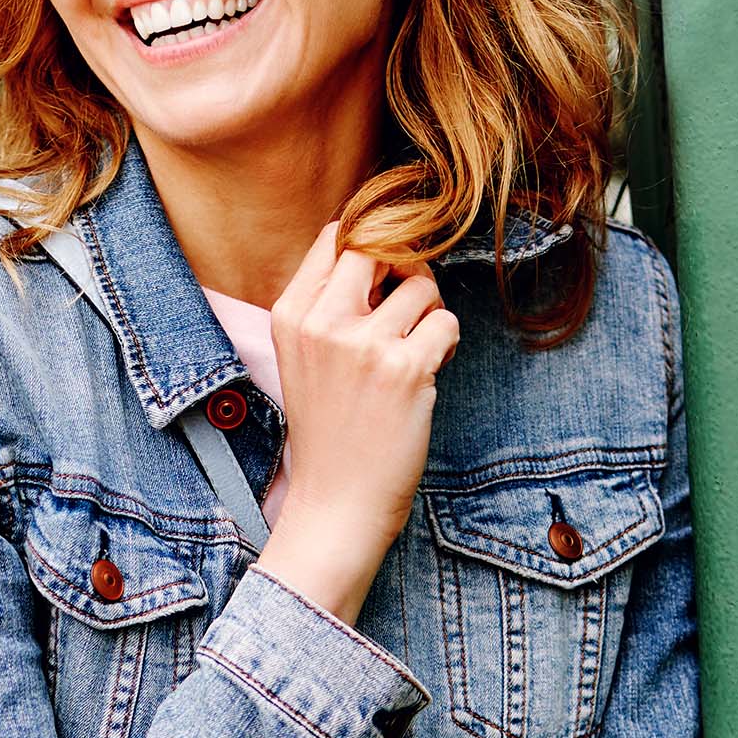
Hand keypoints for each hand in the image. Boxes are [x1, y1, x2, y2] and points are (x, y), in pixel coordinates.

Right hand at [253, 221, 459, 623]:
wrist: (336, 502)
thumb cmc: (328, 427)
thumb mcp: (303, 355)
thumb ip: (328, 301)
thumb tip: (384, 246)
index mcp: (290, 314)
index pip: (335, 235)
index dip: (370, 242)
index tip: (385, 270)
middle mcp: (321, 322)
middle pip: (379, 244)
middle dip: (405, 267)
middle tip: (408, 305)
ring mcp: (363, 344)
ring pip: (423, 284)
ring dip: (431, 312)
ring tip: (417, 347)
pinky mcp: (405, 369)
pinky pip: (446, 323)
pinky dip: (447, 343)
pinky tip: (427, 370)